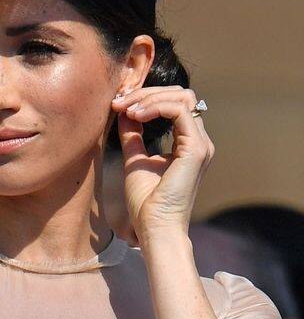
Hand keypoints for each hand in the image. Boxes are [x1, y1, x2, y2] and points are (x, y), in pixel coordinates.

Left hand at [110, 86, 213, 241]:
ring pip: (182, 98)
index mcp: (187, 143)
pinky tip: (135, 116)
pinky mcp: (196, 149)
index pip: (175, 104)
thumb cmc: (146, 201)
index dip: (146, 97)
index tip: (118, 103)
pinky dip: (155, 107)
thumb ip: (133, 135)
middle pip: (181, 95)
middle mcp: (198, 141)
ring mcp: (200, 144)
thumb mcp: (135, 159)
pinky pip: (180, 111)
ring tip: (125, 108)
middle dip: (147, 92)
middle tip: (119, 101)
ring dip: (149, 98)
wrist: (154, 226)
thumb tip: (124, 111)